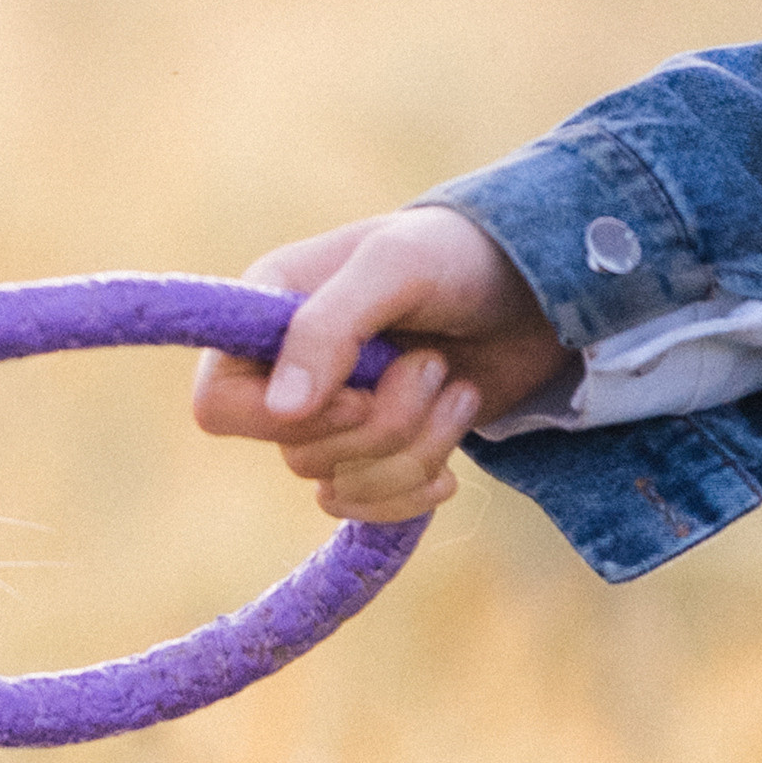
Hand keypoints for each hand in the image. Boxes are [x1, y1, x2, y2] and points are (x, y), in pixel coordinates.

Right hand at [191, 208, 574, 521]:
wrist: (542, 291)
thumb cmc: (462, 255)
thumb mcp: (395, 266)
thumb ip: (329, 328)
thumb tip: (282, 411)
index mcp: (268, 315)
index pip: (219, 404)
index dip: (281, 420)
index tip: (354, 394)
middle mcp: (288, 372)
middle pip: (296, 454)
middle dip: (383, 423)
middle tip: (433, 364)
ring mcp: (333, 417)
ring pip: (338, 485)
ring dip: (416, 447)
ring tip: (457, 386)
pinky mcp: (376, 453)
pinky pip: (365, 508)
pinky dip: (417, 488)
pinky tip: (454, 456)